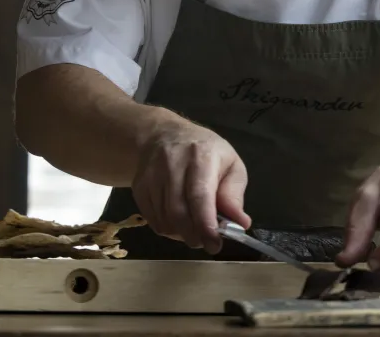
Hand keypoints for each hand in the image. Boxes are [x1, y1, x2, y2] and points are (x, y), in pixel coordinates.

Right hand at [131, 118, 250, 254]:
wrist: (164, 135)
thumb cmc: (205, 151)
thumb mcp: (230, 164)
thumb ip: (234, 194)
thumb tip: (241, 223)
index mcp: (200, 156)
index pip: (199, 195)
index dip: (206, 224)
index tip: (214, 244)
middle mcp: (172, 165)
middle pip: (178, 212)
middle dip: (194, 235)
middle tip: (206, 243)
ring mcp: (151, 176)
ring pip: (164, 220)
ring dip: (181, 234)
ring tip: (194, 230)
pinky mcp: (138, 187)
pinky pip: (152, 220)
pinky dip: (167, 229)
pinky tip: (178, 222)